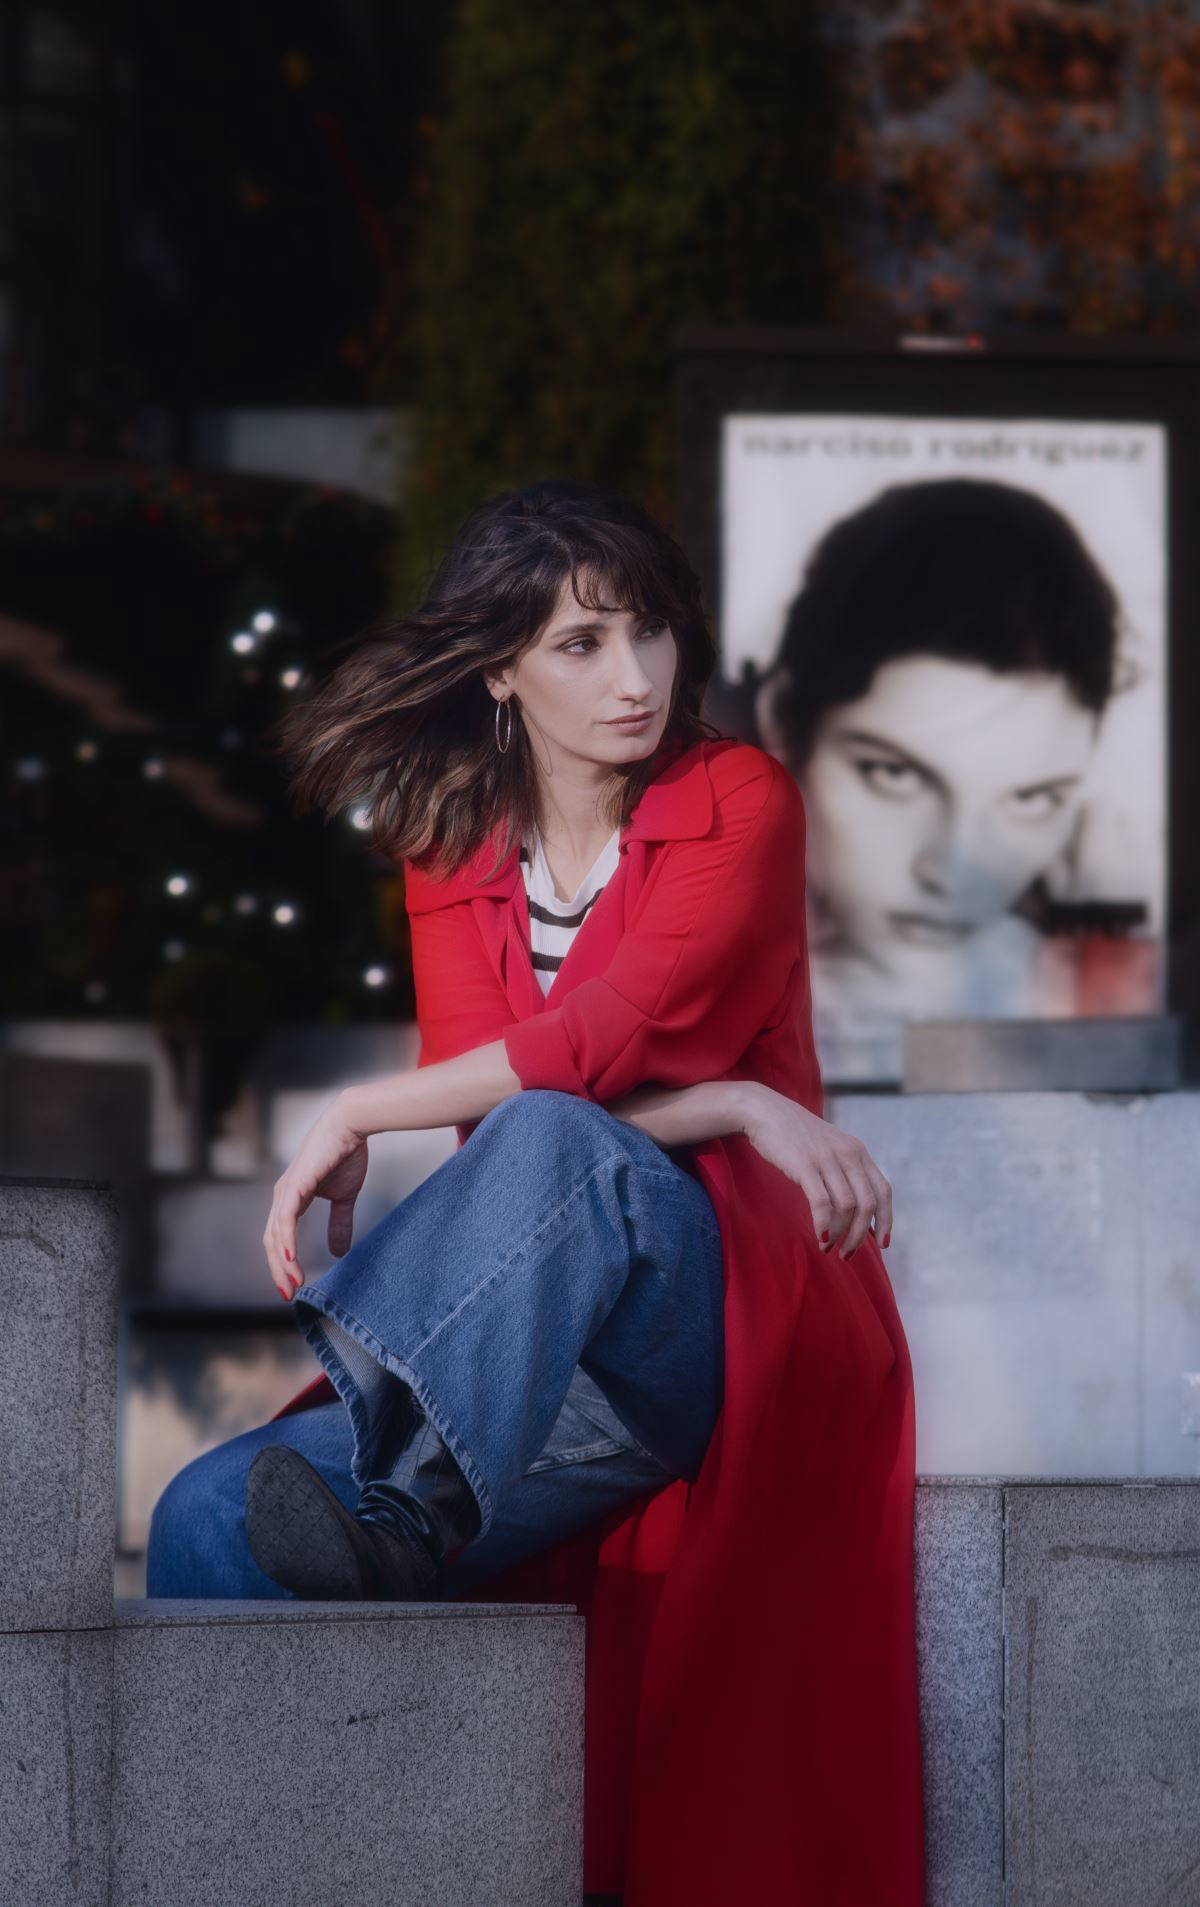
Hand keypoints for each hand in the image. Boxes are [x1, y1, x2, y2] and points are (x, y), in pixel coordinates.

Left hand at [262, 1094, 369, 1300]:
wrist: (351, 1126)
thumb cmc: (345, 1155)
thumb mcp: (344, 1198)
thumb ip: (339, 1223)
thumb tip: (339, 1251)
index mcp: (291, 1199)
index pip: (279, 1238)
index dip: (283, 1264)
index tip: (293, 1286)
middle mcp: (283, 1196)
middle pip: (271, 1241)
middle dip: (278, 1271)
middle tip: (289, 1294)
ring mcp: (286, 1190)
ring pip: (275, 1234)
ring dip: (281, 1262)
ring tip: (292, 1284)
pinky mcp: (295, 1184)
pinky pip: (285, 1218)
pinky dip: (285, 1240)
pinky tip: (289, 1258)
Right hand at [740, 1084, 892, 1259]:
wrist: (764, 1111)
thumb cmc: (795, 1136)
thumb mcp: (829, 1148)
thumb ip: (844, 1173)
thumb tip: (856, 1210)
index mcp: (857, 1151)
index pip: (883, 1191)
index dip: (886, 1220)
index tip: (883, 1244)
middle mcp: (848, 1154)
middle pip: (868, 1204)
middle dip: (861, 1235)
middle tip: (847, 1254)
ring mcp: (827, 1158)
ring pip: (847, 1206)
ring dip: (841, 1234)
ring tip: (828, 1247)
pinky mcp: (805, 1164)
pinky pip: (822, 1202)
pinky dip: (824, 1224)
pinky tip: (821, 1236)